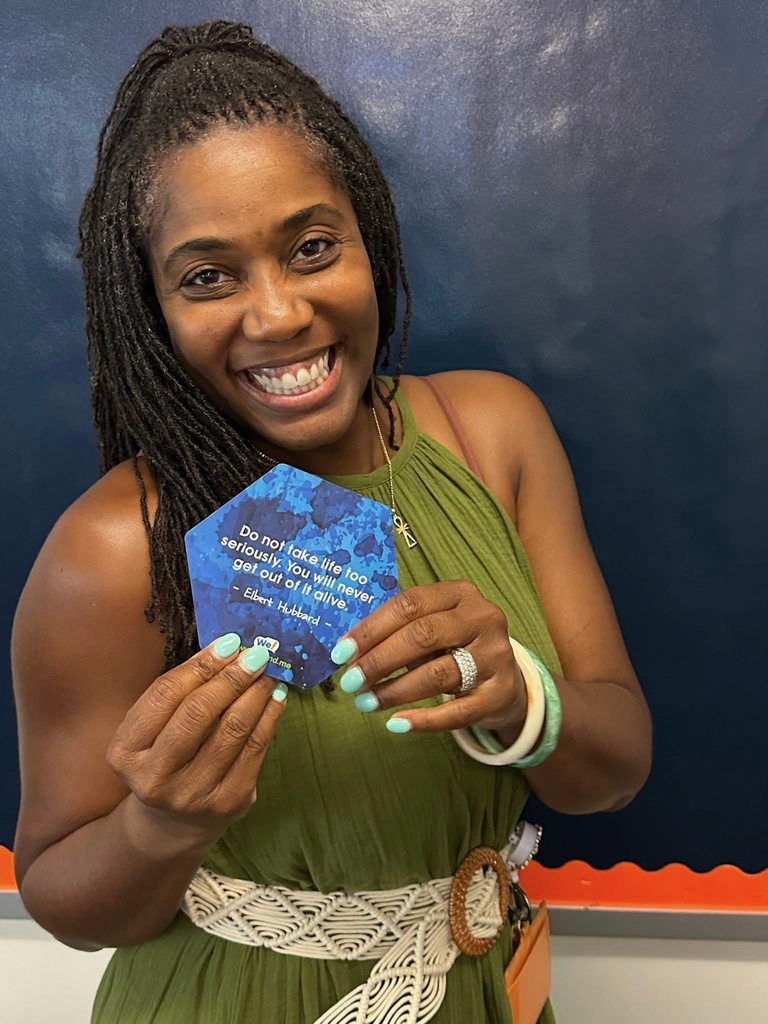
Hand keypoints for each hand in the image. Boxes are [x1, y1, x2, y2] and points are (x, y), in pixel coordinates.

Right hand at [107, 635, 286, 847]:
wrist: (173, 823)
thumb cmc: (164, 758)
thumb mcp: (152, 729)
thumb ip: (179, 693)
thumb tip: (226, 648)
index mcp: (126, 751)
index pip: (165, 695)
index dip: (200, 665)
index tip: (229, 642)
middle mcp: (154, 777)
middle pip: (198, 712)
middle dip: (232, 677)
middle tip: (256, 653)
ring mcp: (193, 794)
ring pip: (233, 729)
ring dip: (256, 692)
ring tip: (270, 671)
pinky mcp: (228, 802)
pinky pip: (256, 749)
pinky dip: (270, 716)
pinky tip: (276, 698)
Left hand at [333, 581, 526, 734]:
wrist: (505, 680)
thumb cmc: (456, 646)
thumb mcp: (435, 625)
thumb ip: (400, 630)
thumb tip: (349, 651)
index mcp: (460, 593)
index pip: (409, 604)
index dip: (371, 628)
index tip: (341, 652)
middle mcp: (483, 619)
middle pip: (423, 636)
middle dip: (379, 660)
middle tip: (349, 681)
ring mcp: (495, 656)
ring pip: (437, 674)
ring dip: (395, 690)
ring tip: (365, 702)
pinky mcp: (500, 693)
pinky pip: (456, 712)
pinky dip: (423, 720)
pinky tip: (396, 723)